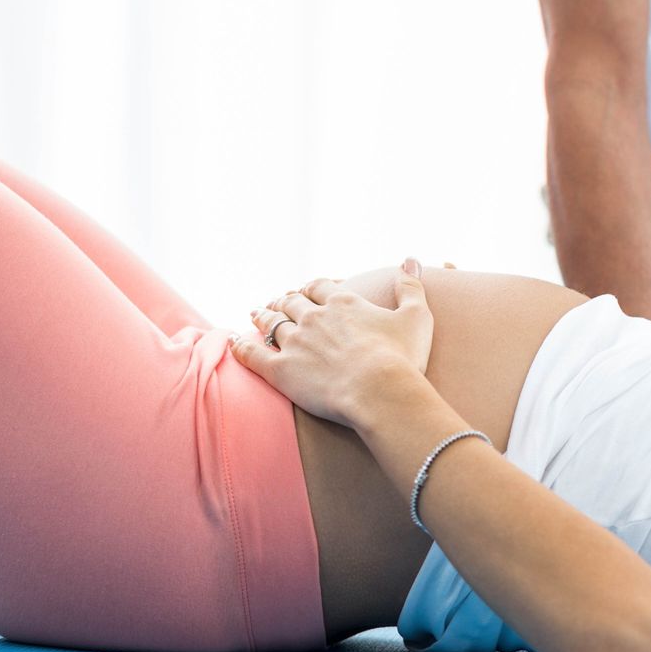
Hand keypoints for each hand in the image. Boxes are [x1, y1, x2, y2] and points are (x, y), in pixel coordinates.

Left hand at [229, 258, 434, 428]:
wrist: (380, 391)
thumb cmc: (402, 357)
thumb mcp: (417, 317)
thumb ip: (411, 286)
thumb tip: (411, 260)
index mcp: (343, 302)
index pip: (319, 287)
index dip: (312, 288)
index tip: (308, 290)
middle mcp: (314, 317)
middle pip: (291, 302)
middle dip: (284, 300)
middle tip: (278, 302)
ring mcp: (294, 343)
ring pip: (270, 324)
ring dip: (263, 317)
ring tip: (256, 314)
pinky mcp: (280, 370)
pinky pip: (252, 354)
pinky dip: (241, 346)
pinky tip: (233, 341)